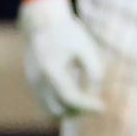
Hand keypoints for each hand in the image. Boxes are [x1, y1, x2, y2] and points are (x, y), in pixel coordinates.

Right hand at [19, 0, 104, 116]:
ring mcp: (33, 84)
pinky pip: (46, 103)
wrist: (43, 23)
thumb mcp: (86, 48)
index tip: (103, 106)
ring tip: (88, 100)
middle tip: (96, 104)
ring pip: (49, 110)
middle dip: (78, 112)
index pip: (69, 98)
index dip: (87, 105)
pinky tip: (78, 93)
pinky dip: (61, 104)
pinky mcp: (33, 84)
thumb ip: (93, 72)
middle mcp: (38, 81)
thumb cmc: (69, 34)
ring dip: (69, 110)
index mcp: (51, 70)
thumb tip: (94, 96)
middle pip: (56, 111)